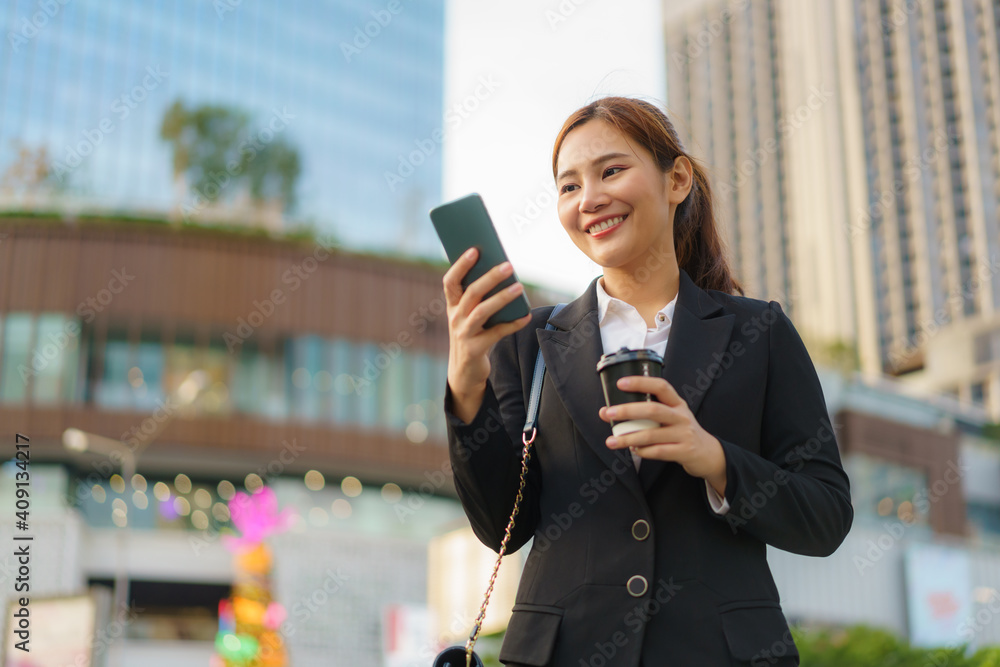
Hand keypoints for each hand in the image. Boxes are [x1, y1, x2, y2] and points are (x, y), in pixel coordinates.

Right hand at [443, 247, 531, 400]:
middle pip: (471, 293)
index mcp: (452, 306)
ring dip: (502, 298)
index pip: (450, 281)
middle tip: (508, 265)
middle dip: (489, 278)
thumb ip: (480, 299)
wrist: (465, 371)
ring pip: (482, 312)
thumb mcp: (470, 316)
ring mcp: (463, 334)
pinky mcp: (475, 349)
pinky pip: (496, 333)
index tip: (475, 249)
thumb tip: (503, 274)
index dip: (460, 265)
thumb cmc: (473, 335)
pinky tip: (526, 316)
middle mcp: (455, 318)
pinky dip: (512, 324)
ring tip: (519, 287)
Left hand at [598, 375, 726, 494]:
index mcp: (677, 403)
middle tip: (609, 413)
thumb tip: (610, 411)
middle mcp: (681, 416)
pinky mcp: (684, 451)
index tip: (620, 383)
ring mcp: (684, 434)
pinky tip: (634, 450)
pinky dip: (643, 451)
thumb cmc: (682, 431)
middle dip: (628, 411)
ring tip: (612, 440)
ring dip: (629, 438)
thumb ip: (648, 412)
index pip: (660, 386)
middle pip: (653, 410)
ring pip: (652, 434)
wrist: (708, 453)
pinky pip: (659, 451)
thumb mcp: (672, 415)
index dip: (640, 383)